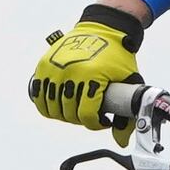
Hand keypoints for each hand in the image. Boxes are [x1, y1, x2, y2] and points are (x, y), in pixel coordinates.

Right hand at [28, 10, 143, 140]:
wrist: (102, 28)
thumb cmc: (118, 57)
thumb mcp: (130, 80)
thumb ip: (127, 112)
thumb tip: (120, 141)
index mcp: (92, 77)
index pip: (86, 115)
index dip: (95, 124)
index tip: (102, 120)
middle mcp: (70, 73)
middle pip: (69, 114)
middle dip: (81, 119)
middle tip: (90, 113)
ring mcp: (54, 69)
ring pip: (52, 108)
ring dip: (64, 114)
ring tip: (76, 109)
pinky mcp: (44, 66)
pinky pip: (39, 96)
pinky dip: (47, 105)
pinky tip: (59, 105)